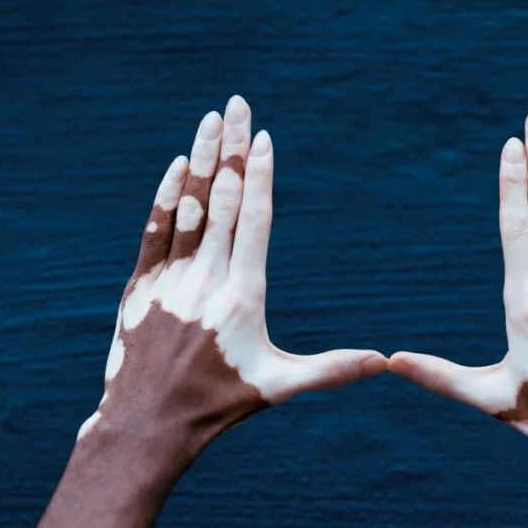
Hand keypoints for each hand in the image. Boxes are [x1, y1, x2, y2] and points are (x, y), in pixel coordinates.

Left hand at [79, 95, 385, 462]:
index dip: (260, 175)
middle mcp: (205, 278)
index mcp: (243, 295)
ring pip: (187, 206)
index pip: (254, 220)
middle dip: (232, 148)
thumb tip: (385, 362)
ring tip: (210, 121)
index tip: (265, 138)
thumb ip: (333, 369)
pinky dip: (166, 196)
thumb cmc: (220, 403)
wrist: (148, 423)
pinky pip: (154, 230)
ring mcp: (170, 279)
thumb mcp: (280, 386)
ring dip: (199, 159)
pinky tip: (175, 166)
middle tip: (238, 105)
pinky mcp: (141, 286)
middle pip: (221, 199)